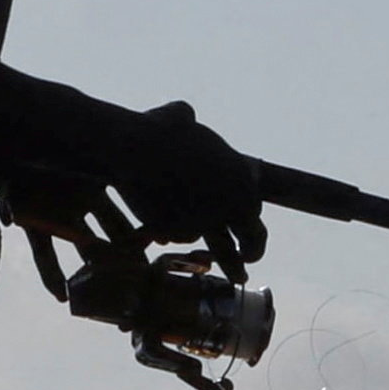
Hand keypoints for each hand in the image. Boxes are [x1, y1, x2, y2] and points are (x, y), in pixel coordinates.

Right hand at [102, 99, 267, 267]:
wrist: (134, 147)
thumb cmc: (155, 129)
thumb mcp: (177, 118)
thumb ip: (187, 120)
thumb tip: (185, 113)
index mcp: (241, 178)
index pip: (253, 208)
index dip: (247, 220)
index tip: (244, 227)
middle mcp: (232, 203)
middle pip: (254, 237)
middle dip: (252, 251)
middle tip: (247, 260)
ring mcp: (208, 221)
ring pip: (223, 252)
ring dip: (231, 266)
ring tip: (235, 277)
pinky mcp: (181, 232)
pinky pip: (184, 242)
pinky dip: (180, 243)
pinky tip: (170, 244)